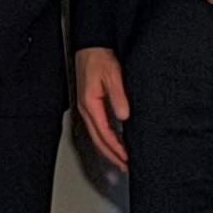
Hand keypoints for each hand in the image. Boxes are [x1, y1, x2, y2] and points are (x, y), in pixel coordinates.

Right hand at [70, 46, 131, 170]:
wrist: (91, 45)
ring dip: (108, 149)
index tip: (126, 158)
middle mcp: (85, 108)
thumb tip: (124, 116)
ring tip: (120, 159)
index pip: (104, 133)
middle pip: (97, 139)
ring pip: (96, 135)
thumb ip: (118, 96)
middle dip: (111, 155)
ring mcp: (86, 107)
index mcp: (90, 104)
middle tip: (124, 166)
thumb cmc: (100, 58)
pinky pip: (96, 127)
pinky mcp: (89, 104)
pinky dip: (105, 138)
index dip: (116, 148)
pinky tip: (114, 141)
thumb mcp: (113, 75)